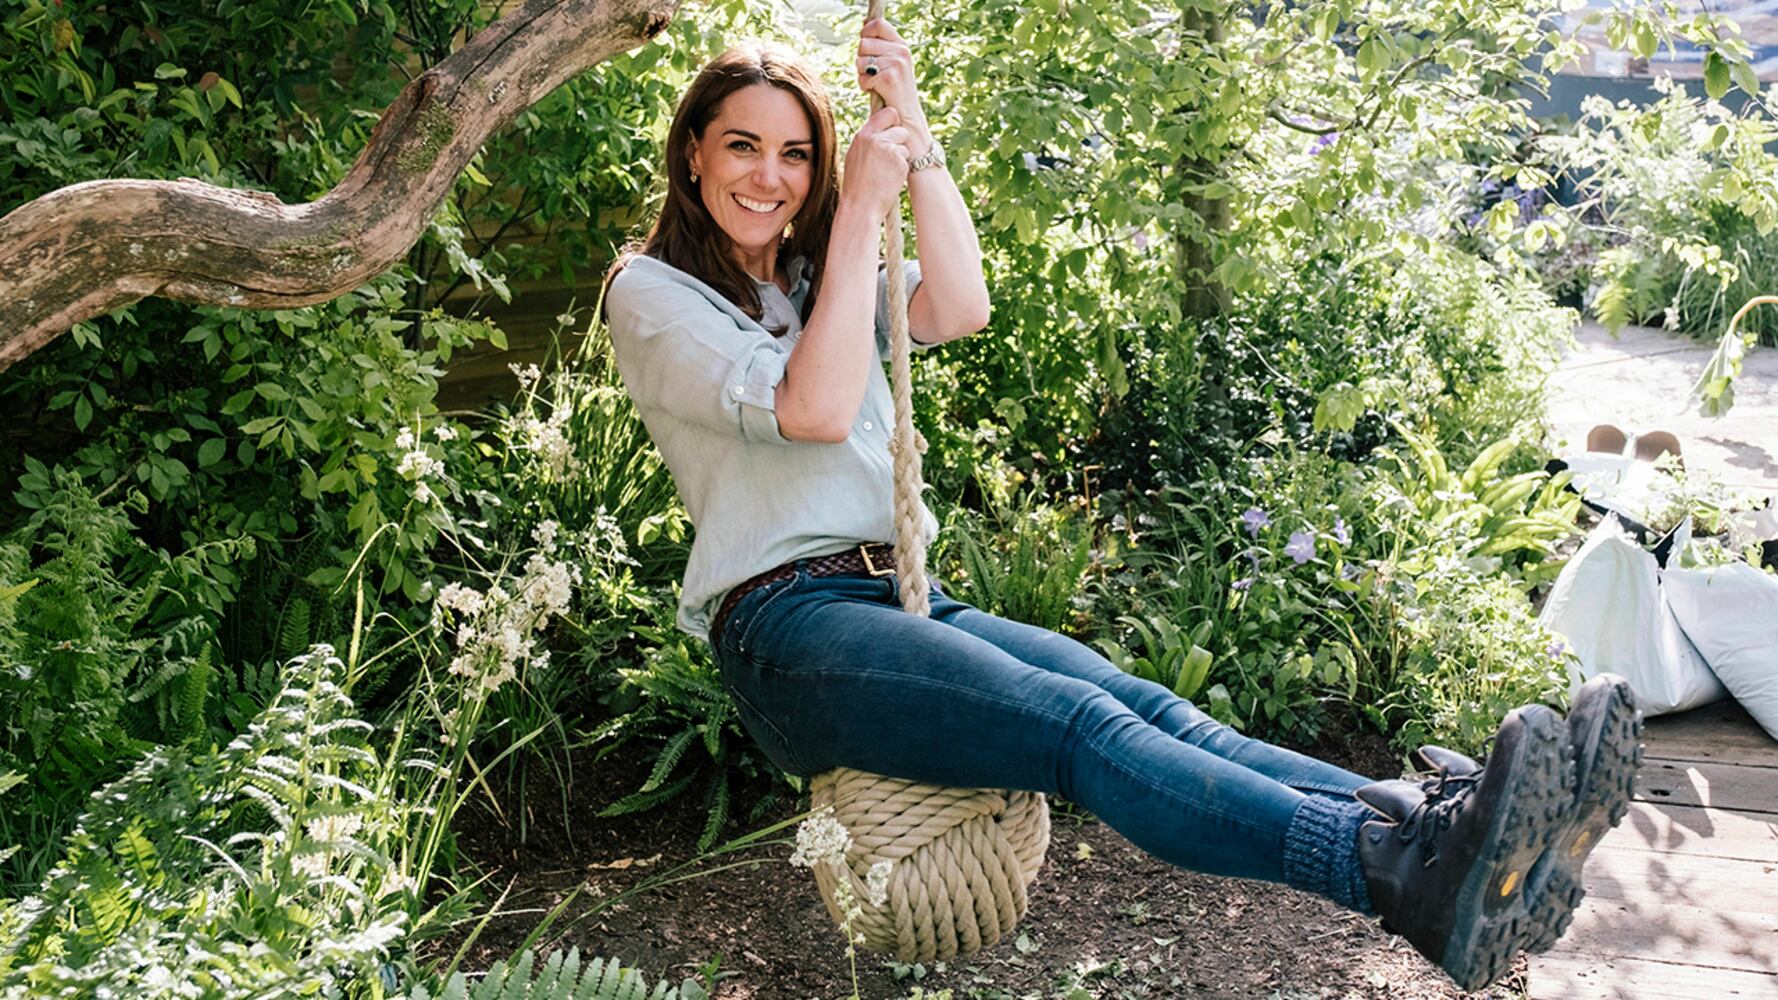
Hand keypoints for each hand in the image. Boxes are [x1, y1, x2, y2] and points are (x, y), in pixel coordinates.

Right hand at [842, 105, 912, 218]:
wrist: (860, 206)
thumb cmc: (856, 183)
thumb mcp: (855, 154)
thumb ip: (868, 139)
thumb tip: (881, 127)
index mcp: (864, 135)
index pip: (888, 113)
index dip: (893, 121)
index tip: (892, 129)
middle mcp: (877, 140)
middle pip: (901, 129)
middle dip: (900, 140)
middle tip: (890, 155)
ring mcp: (890, 151)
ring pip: (905, 146)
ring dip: (900, 157)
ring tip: (884, 171)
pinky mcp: (900, 164)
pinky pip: (906, 161)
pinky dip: (901, 170)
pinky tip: (888, 179)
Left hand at [855, 18, 930, 153]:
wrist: (906, 117)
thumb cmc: (895, 93)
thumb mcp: (892, 65)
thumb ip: (881, 47)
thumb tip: (864, 28)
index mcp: (901, 46)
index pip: (877, 24)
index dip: (866, 32)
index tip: (865, 45)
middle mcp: (901, 52)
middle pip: (863, 43)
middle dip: (861, 60)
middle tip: (873, 74)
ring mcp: (896, 64)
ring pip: (860, 61)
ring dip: (862, 75)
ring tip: (876, 84)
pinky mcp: (888, 78)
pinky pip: (863, 77)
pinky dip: (865, 87)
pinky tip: (877, 92)